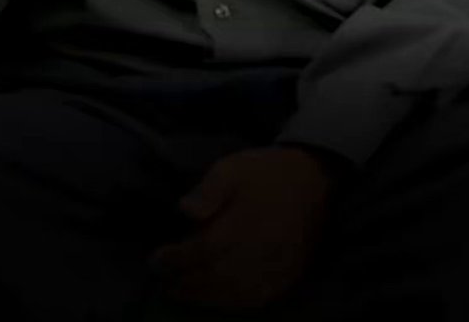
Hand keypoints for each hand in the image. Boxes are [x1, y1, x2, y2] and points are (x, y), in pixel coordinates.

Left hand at [150, 147, 335, 311]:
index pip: (199, 252)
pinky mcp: (287, 276)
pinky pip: (256, 299)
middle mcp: (256, 254)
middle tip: (164, 282)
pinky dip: (232, 303)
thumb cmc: (267, 172)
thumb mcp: (233, 166)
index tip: (155, 260)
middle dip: (184, 283)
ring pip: (232, 294)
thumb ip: (208, 189)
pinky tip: (219, 298)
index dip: (174, 260)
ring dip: (205, 297)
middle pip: (213, 278)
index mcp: (241, 227)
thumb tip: (184, 210)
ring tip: (184, 292)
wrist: (313, 179)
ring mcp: (273, 269)